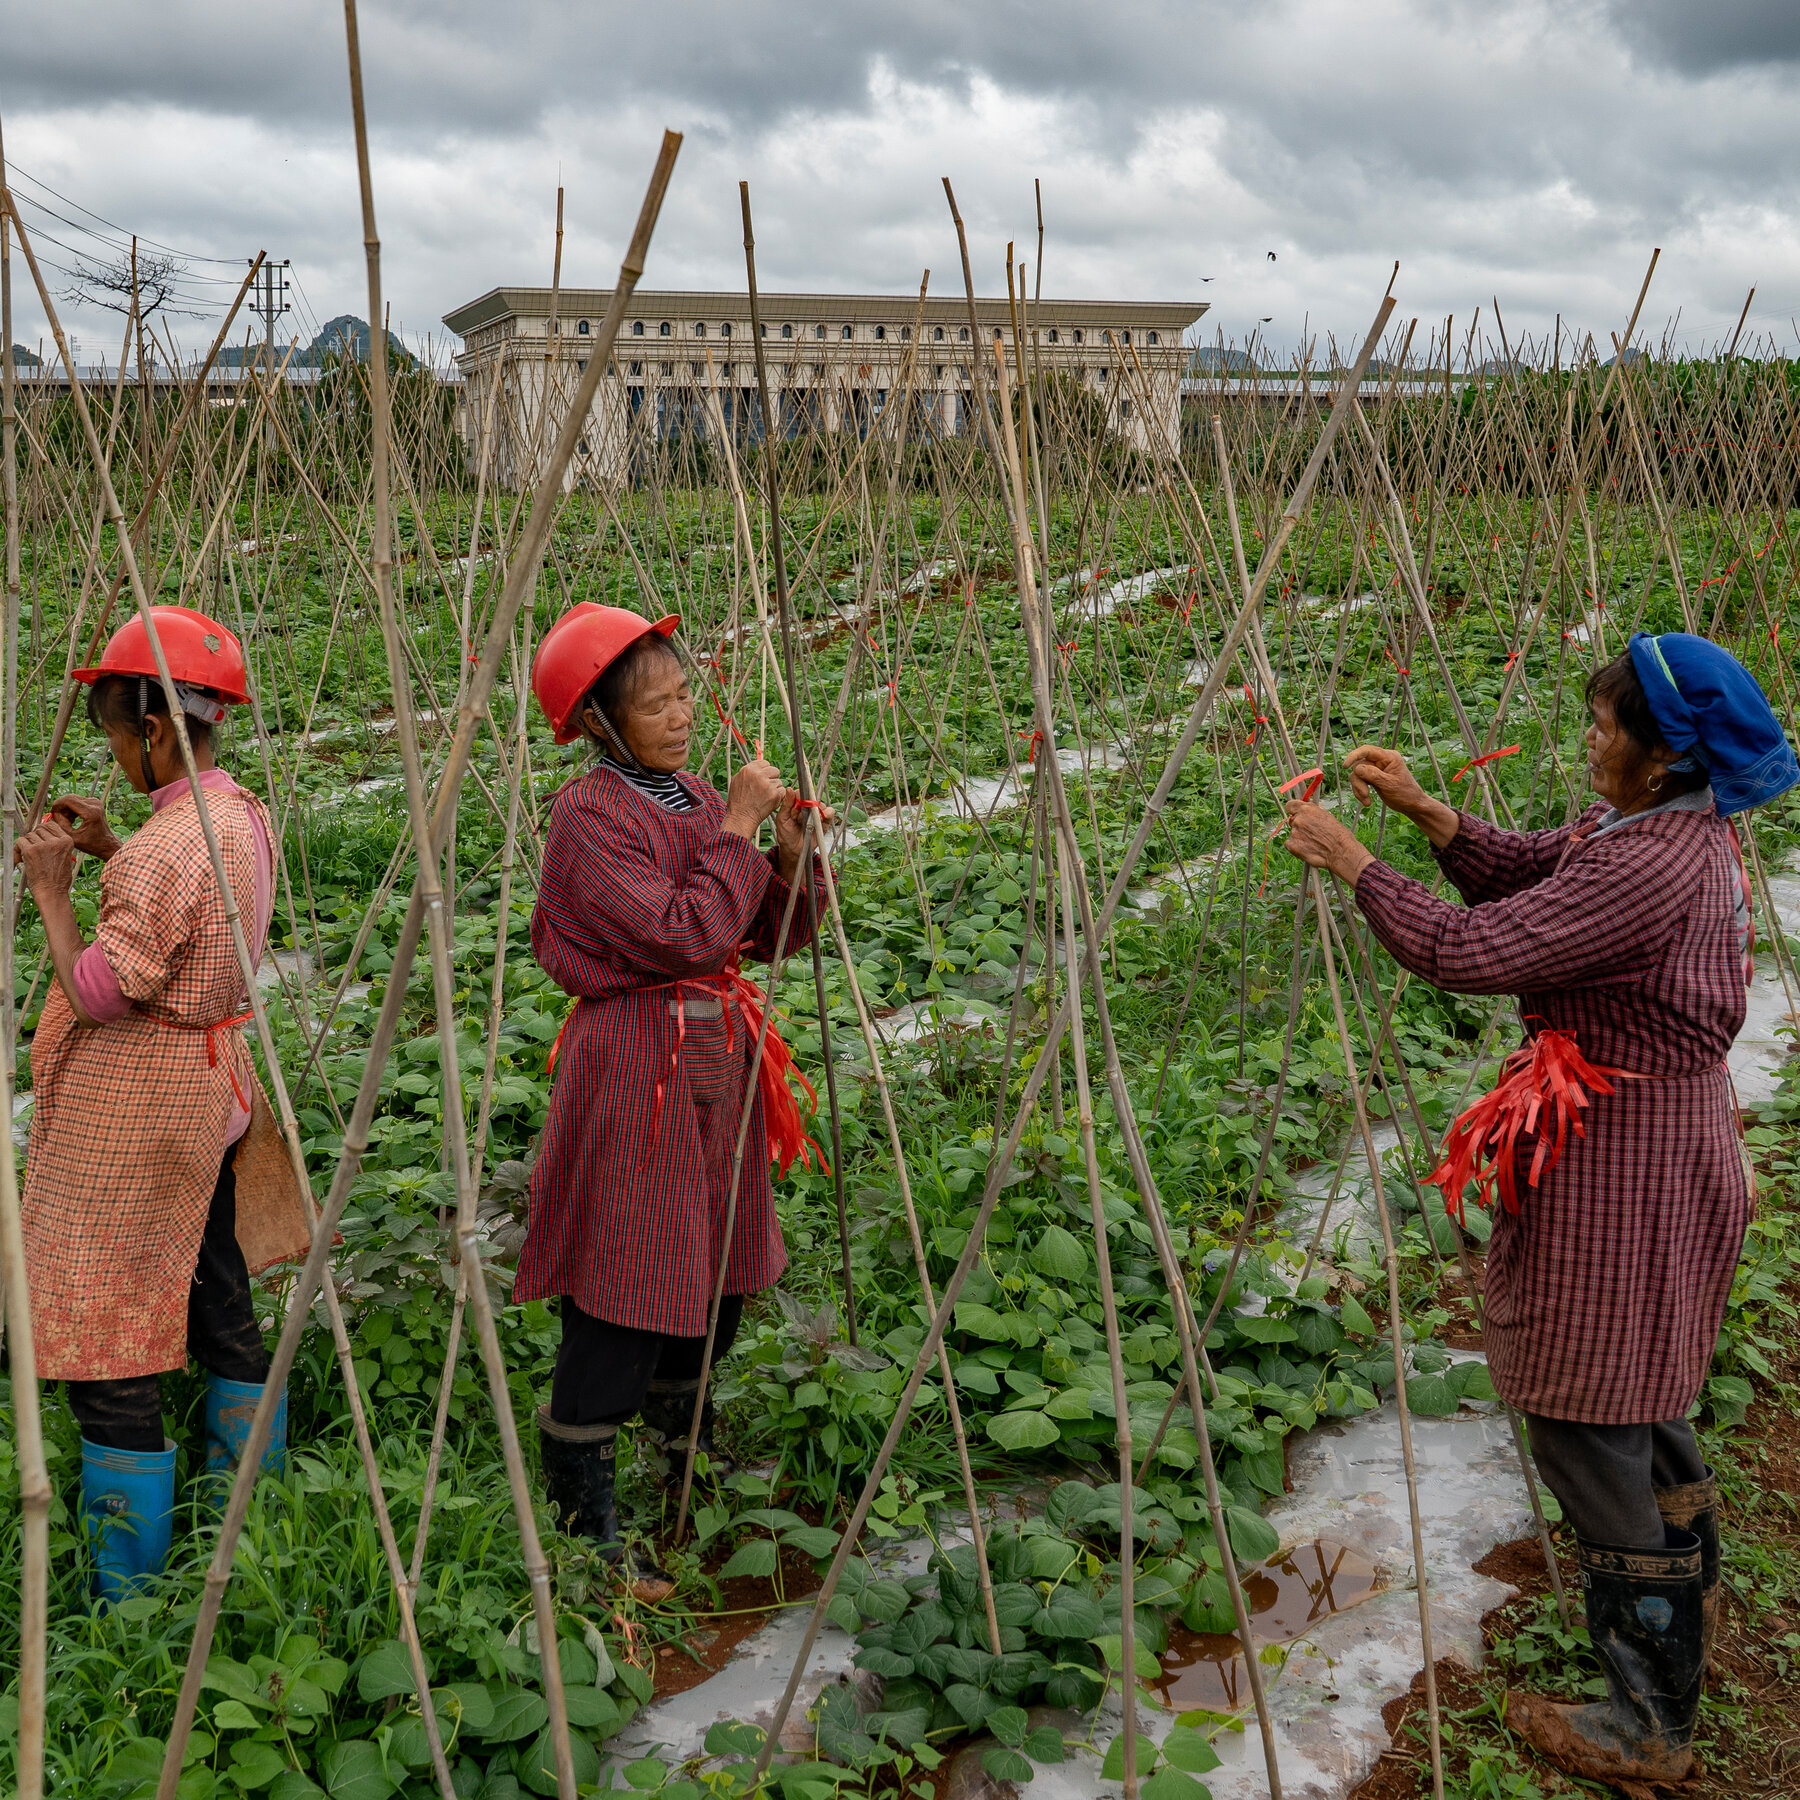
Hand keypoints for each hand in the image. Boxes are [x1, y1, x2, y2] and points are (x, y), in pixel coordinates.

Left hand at [17, 816, 77, 900]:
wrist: (52, 892)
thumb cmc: (58, 879)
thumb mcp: (65, 857)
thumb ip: (57, 845)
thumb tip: (42, 835)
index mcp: (67, 841)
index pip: (52, 825)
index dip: (43, 830)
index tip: (39, 836)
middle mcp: (56, 841)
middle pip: (39, 829)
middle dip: (34, 837)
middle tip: (33, 849)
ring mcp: (43, 845)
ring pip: (29, 835)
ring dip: (26, 844)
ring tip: (28, 856)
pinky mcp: (31, 850)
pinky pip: (20, 842)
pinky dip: (18, 849)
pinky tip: (21, 858)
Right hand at [49, 793, 120, 859]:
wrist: (107, 844)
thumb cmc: (91, 844)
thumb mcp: (72, 838)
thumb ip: (60, 825)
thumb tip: (54, 813)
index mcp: (91, 813)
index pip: (68, 800)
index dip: (57, 805)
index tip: (52, 814)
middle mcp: (95, 804)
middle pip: (70, 798)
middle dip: (61, 808)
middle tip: (59, 820)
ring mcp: (96, 802)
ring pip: (73, 799)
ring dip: (66, 809)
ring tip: (67, 823)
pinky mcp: (95, 803)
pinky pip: (78, 802)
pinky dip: (71, 809)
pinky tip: (71, 821)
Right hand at [721, 757, 785, 838]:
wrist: (741, 817)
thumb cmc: (738, 801)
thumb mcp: (737, 781)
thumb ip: (748, 772)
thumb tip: (758, 765)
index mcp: (748, 769)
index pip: (765, 763)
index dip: (765, 771)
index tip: (764, 778)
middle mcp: (758, 775)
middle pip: (775, 770)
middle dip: (772, 779)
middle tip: (765, 789)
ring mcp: (767, 784)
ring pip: (779, 782)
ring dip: (775, 789)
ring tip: (764, 797)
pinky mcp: (774, 794)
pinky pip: (782, 791)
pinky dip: (778, 797)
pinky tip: (769, 801)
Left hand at [774, 791, 835, 878]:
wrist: (793, 850)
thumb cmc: (786, 834)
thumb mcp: (782, 818)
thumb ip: (786, 804)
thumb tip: (790, 789)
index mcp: (797, 805)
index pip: (801, 794)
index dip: (798, 798)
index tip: (794, 807)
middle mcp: (808, 808)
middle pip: (811, 798)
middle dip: (804, 808)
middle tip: (797, 818)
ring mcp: (817, 814)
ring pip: (820, 805)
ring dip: (813, 813)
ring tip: (805, 823)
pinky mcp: (824, 822)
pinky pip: (830, 813)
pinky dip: (827, 813)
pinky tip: (821, 817)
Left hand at [1283, 800, 1374, 884]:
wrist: (1341, 851)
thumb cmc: (1338, 834)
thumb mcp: (1327, 816)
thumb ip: (1314, 810)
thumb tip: (1308, 803)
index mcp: (1307, 810)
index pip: (1290, 805)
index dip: (1293, 810)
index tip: (1296, 814)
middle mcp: (1299, 820)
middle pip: (1292, 820)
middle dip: (1299, 825)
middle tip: (1311, 832)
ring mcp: (1294, 833)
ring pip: (1293, 833)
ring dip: (1299, 836)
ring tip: (1313, 842)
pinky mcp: (1292, 846)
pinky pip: (1289, 844)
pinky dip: (1295, 846)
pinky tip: (1307, 848)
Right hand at [1342, 743, 1459, 848]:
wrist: (1411, 805)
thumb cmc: (1406, 793)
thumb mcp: (1390, 784)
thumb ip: (1373, 775)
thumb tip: (1357, 768)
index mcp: (1389, 757)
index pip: (1367, 750)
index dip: (1354, 755)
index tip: (1345, 766)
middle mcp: (1381, 761)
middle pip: (1359, 765)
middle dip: (1359, 781)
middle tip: (1365, 794)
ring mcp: (1376, 770)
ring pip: (1357, 775)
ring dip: (1359, 789)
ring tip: (1366, 800)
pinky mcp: (1372, 778)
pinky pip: (1359, 782)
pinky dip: (1360, 792)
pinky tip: (1367, 801)